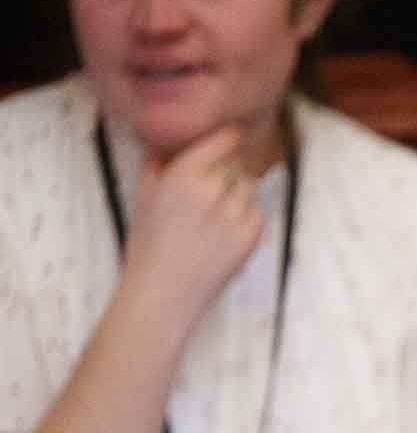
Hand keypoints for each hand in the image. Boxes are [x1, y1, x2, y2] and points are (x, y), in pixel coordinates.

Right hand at [116, 125, 266, 346]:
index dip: (227, 140)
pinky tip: (223, 233)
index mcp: (185, 174)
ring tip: (213, 216)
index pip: (225, 139)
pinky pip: (257, 212)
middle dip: (225, 172)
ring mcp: (236, 213)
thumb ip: (159, 161)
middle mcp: (213, 190)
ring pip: (249, 187)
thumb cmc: (148, 243)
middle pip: (236, 164)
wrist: (164, 292)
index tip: (227, 141)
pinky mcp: (252, 236)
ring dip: (236, 194)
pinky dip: (245, 217)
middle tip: (208, 192)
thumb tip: (173, 139)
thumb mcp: (144, 195)